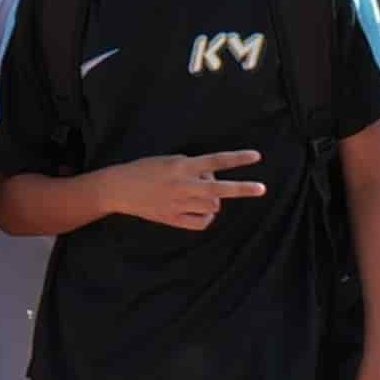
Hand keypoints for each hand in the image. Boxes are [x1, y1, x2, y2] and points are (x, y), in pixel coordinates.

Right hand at [102, 147, 264, 232]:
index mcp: (181, 167)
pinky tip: (202, 212)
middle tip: (261, 189)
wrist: (118, 189)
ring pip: (213, 207)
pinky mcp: (173, 219)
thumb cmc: (143, 170)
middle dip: (243, 189)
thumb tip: (213, 178)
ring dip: (214, 201)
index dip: (237, 159)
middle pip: (220, 189)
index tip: (256, 157)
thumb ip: (191, 167)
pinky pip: (201, 223)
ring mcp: (178, 204)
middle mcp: (183, 185)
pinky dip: (206, 218)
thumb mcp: (168, 160)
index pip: (215, 161)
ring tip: (204, 197)